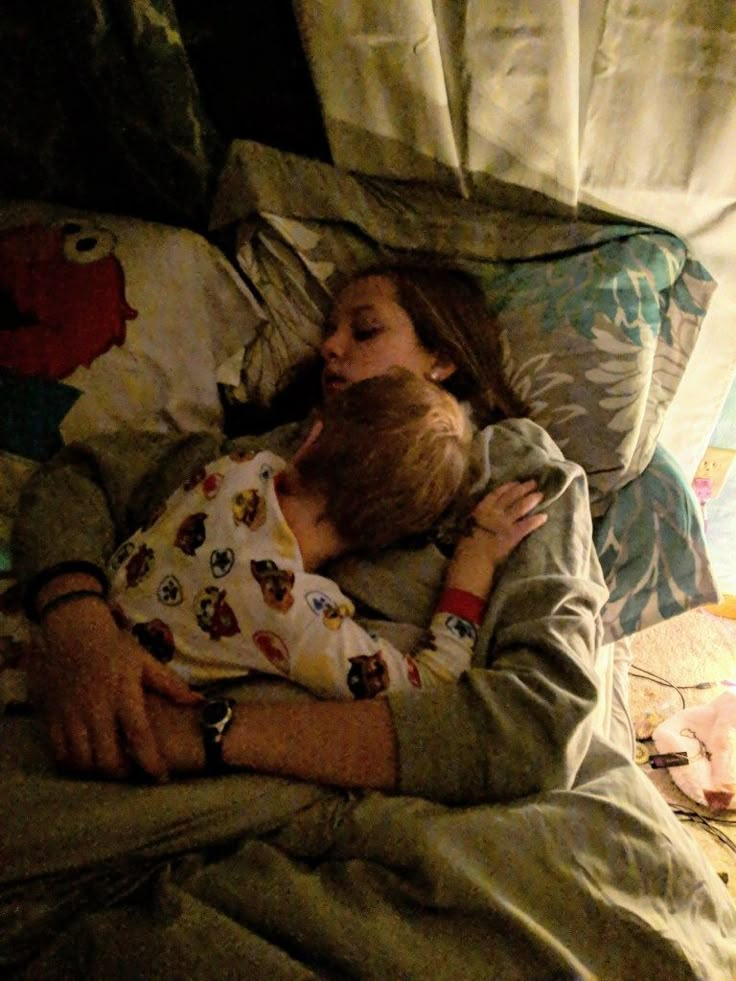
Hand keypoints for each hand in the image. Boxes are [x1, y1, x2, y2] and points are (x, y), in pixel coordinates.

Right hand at [29, 597, 202, 779]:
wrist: (72, 633)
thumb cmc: (113, 648)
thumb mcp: (144, 661)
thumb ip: (170, 684)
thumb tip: (198, 701)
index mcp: (123, 694)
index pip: (139, 736)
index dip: (151, 762)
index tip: (161, 776)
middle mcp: (95, 708)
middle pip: (108, 757)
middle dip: (123, 772)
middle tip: (134, 771)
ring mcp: (71, 714)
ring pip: (82, 760)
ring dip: (99, 770)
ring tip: (112, 765)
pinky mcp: (51, 716)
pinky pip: (60, 752)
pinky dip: (74, 762)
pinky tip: (87, 757)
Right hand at [445, 481, 546, 596]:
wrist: (472, 557)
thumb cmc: (466, 544)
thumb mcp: (468, 525)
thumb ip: (477, 518)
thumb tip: (480, 516)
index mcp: (482, 509)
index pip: (496, 494)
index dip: (507, 487)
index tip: (516, 482)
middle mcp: (495, 512)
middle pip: (511, 497)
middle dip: (523, 489)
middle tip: (533, 483)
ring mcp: (505, 523)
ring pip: (520, 507)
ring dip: (531, 500)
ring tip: (540, 495)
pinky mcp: (513, 534)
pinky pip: (527, 525)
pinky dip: (536, 520)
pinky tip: (544, 516)